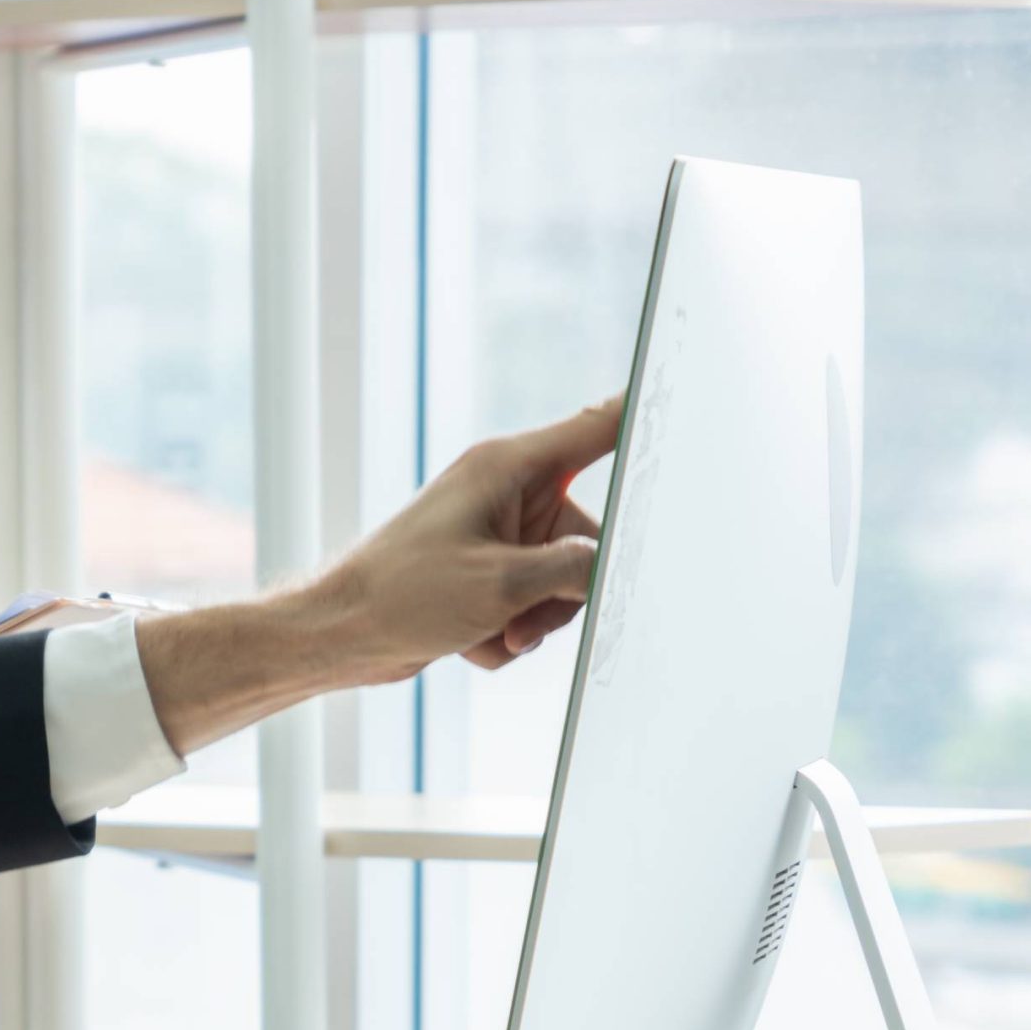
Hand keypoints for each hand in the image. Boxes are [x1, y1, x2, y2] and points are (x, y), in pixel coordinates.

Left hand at [311, 396, 617, 682]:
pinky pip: (531, 607)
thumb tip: (611, 565)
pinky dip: (506, 631)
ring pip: (563, 583)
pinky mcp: (490, 572)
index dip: (646, 414)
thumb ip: (574, 569)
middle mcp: (508, 493)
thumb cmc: (401, 596)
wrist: (339, 637)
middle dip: (562, 591)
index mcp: (509, 468)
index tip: (691, 391)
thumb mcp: (503, 584)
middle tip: (522, 617)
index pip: (598, 429)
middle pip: (590, 538)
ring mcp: (500, 534)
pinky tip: (466, 638)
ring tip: (487, 631)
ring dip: (532, 620)